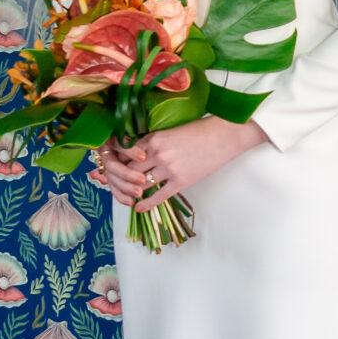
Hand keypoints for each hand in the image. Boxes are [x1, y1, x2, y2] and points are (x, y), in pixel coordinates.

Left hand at [94, 115, 265, 209]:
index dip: (119, 162)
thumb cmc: (200, 130)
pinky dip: (146, 204)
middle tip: (116, 183)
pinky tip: (138, 208)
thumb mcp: (171, 131)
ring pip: (142, 183)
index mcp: (154, 138)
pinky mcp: (181, 181)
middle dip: (122, 177)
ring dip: (133, 190)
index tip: (114, 167)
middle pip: (130, 170)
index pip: (127, 153)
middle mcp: (158, 154)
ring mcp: (169, 169)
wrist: (223, 136)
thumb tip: (141, 153)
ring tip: (127, 195)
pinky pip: (158, 196)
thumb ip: (155, 142)